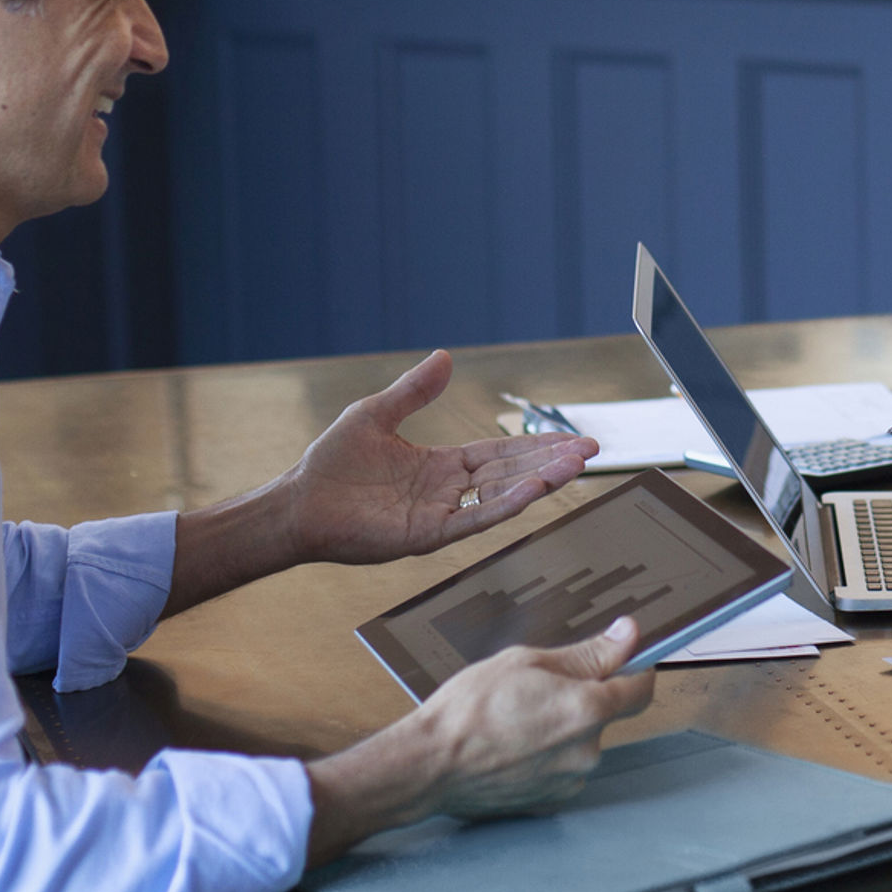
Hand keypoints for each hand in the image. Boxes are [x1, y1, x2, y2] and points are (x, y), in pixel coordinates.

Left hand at [287, 350, 593, 567]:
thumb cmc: (331, 464)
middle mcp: (446, 491)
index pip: (499, 454)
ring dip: (539, 480)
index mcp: (440, 465)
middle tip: (592, 449)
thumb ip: (414, 392)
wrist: (299, 503)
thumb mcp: (377, 414)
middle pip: (511, 473)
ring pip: (500, 496)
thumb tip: (445, 356)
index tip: (571, 438)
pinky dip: (504, 505)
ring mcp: (440, 514)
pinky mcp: (426, 535)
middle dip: (551, 462)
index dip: (535, 446)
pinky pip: (473, 518)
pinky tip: (532, 491)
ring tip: (576, 466)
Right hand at [304, 618, 655, 863]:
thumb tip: (629, 635)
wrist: (430, 764)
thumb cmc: (470, 708)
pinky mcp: (551, 800)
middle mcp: (588, 750)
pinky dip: (547, 755)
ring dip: (562, 728)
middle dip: (582, 697)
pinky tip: (513, 746)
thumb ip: (587, 653)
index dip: (635, 669)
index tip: (623, 659)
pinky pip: (563, 768)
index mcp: (588, 709)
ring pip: (581, 741)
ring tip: (517, 720)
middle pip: (605, 714)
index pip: (640, 688)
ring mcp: (570, 780)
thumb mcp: (527, 662)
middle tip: (537, 688)